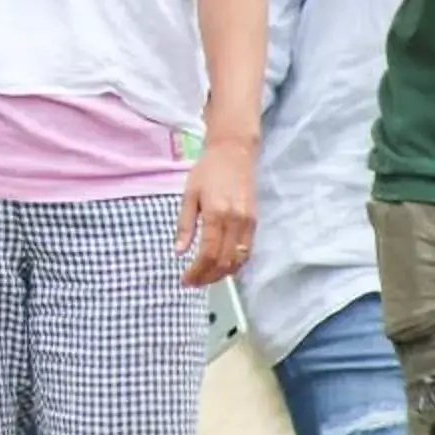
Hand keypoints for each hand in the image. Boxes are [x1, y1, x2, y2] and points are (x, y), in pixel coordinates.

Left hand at [180, 133, 255, 289]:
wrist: (234, 152)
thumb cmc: (207, 170)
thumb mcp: (189, 194)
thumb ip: (185, 224)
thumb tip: (179, 252)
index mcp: (216, 214)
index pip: (208, 254)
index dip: (196, 272)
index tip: (185, 280)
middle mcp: (235, 221)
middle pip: (224, 262)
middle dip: (207, 277)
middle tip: (192, 282)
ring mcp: (248, 223)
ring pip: (238, 260)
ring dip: (222, 275)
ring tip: (205, 278)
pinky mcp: (255, 222)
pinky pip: (247, 252)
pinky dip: (235, 264)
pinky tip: (222, 267)